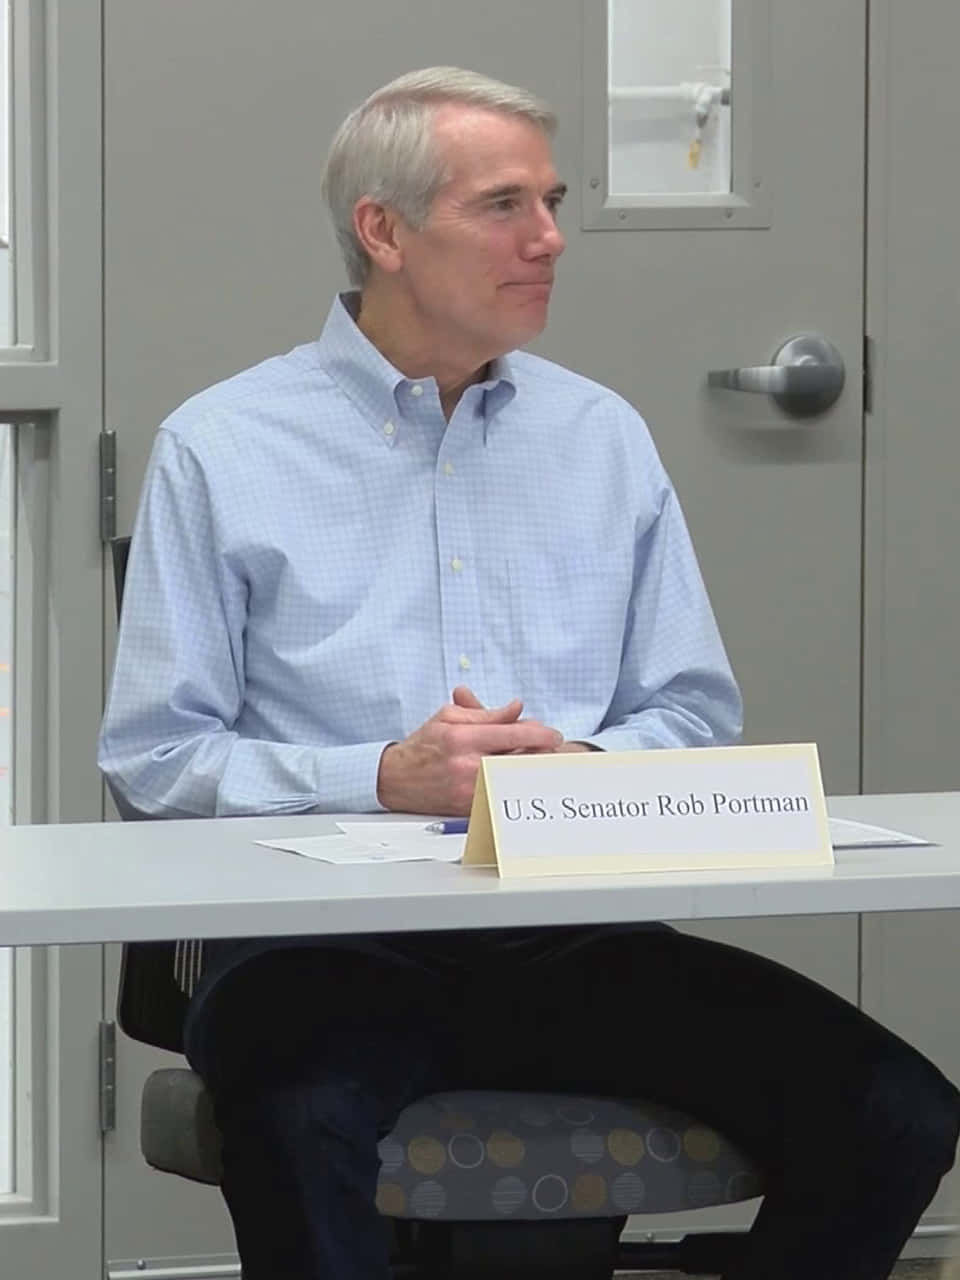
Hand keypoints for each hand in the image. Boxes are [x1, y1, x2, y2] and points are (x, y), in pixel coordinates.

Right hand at [376, 686, 563, 814]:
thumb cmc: (424, 745)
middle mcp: (468, 765)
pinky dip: (513, 785)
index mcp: (463, 737)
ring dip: (528, 770)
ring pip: (514, 780)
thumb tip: (517, 708)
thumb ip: (487, 714)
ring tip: (531, 760)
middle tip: (548, 748)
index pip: (513, 733)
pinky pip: (501, 795)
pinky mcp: (469, 807)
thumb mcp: (450, 717)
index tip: (553, 734)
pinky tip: (516, 778)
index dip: (540, 733)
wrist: (396, 778)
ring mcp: (469, 789)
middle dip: (539, 753)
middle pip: (520, 759)